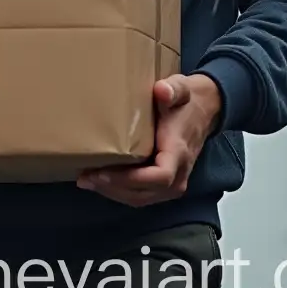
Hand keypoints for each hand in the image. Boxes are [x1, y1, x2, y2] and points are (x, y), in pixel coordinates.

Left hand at [76, 73, 222, 206]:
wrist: (201, 112)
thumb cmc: (185, 102)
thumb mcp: (180, 89)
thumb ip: (173, 89)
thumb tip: (161, 91)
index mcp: (178, 153)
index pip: (159, 177)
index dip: (130, 179)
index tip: (103, 173)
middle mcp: (178, 175)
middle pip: (144, 193)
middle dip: (112, 187)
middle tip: (85, 177)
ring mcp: (172, 183)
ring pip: (140, 198)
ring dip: (112, 192)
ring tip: (86, 180)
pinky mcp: (164, 184)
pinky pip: (141, 195)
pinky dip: (119, 191)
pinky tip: (100, 181)